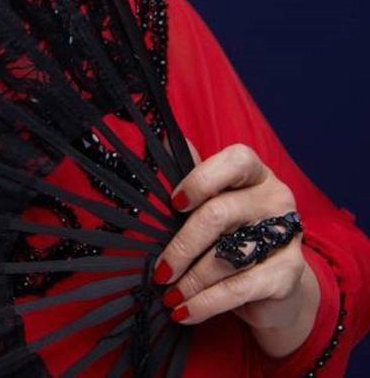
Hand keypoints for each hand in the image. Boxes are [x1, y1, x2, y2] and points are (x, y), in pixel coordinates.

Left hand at [154, 141, 319, 357]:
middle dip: (182, 245)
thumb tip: (163, 137)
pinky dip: (206, 303)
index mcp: (254, 173)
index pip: (235, 161)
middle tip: (159, 270)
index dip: (201, 179)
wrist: (273, 285)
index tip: (174, 203)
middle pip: (220, 214)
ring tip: (167, 294)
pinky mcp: (289, 273)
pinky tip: (183, 311)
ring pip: (227, 256)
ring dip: (190, 280)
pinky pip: (239, 288)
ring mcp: (287, 236)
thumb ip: (192, 172)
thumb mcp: (212, 200)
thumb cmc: (232, 232)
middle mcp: (276, 198)